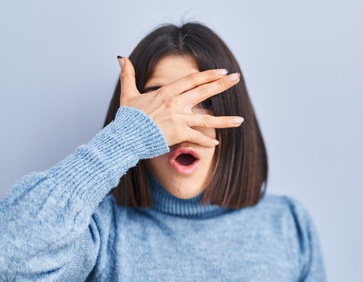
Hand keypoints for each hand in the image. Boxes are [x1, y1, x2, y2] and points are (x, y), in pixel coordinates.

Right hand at [117, 56, 243, 147]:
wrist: (125, 137)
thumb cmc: (128, 118)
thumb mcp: (127, 94)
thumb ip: (128, 75)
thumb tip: (121, 57)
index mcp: (167, 92)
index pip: (192, 80)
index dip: (208, 75)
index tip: (222, 71)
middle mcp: (175, 103)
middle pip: (203, 92)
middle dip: (222, 85)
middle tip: (237, 78)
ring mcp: (179, 119)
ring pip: (207, 119)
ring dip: (225, 120)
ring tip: (241, 120)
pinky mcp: (179, 134)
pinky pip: (197, 138)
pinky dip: (206, 141)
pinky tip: (216, 143)